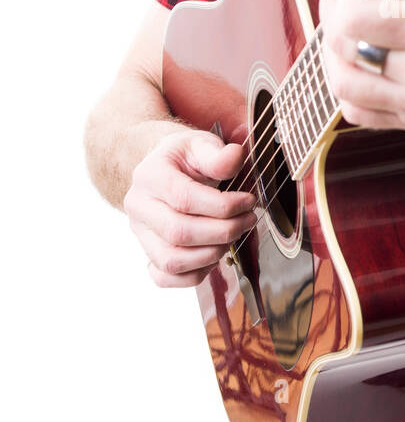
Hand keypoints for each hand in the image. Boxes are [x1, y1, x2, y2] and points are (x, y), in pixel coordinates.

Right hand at [123, 131, 257, 287]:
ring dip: (211, 254)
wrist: (166, 170)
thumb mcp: (201, 144)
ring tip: (233, 236)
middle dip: (222, 232)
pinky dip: (194, 274)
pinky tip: (214, 255)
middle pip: (178, 232)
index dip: (222, 206)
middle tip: (247, 221)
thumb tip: (235, 157)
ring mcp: (140, 233)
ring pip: (171, 260)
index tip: (248, 202)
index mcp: (149, 176)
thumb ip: (218, 154)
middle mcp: (139, 206)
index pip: (184, 199)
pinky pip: (165, 277)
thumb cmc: (186, 159)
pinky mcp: (147, 253)